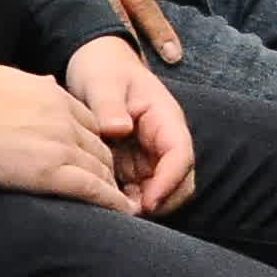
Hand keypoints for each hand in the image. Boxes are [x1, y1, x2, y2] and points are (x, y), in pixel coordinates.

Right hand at [0, 63, 126, 210]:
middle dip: (105, 166)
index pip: (88, 122)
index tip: (92, 154)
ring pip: (100, 169)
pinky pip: (92, 188)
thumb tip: (49, 82)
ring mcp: (60, 146)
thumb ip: (34, 84)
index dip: (93, 141)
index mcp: (53, 96)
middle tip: (107, 183)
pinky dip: (111, 200)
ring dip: (111, 186)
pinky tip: (121, 209)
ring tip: (117, 202)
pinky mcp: (51, 173)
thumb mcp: (8, 77)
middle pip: (99, 147)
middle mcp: (64, 120)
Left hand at [61, 34, 195, 216]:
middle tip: (126, 214)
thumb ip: (109, 105)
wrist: (95, 63)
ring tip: (112, 210)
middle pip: (178, 180)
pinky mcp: (134, 161)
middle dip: (159, 201)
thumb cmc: (102, 69)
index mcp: (165, 119)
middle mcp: (164, 139)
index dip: (169, 182)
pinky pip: (137, 187)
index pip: (180, 155)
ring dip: (142, 203)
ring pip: (159, 189)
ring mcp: (150, 153)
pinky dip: (126, 197)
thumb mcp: (103, 82)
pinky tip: (103, 200)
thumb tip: (119, 129)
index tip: (148, 201)